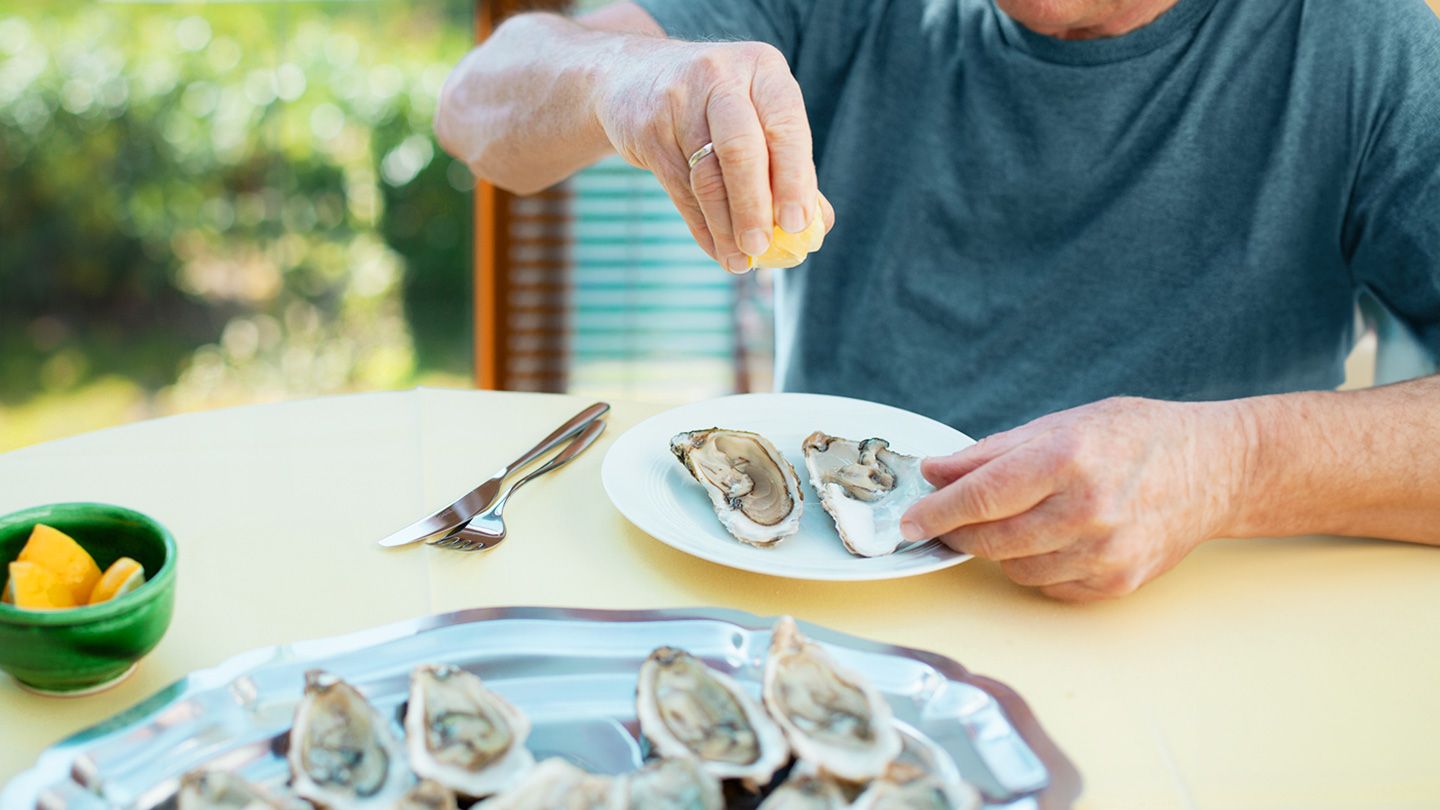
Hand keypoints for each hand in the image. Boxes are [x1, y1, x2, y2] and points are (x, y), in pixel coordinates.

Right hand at [596, 39, 833, 271]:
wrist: (633, 77)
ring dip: (726, 227)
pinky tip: (717, 249)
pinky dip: (702, 227)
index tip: (796, 224)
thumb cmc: (716, 106)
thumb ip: (790, 167)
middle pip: (742, 150)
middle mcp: (721, 77)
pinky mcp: (648, 129)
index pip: (785, 125)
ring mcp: (679, 101)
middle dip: (754, 207)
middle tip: (762, 248)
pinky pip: (680, 190)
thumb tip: (818, 226)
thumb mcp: (757, 117)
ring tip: (740, 261)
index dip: (794, 179)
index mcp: (763, 69)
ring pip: (707, 176)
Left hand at [901, 397, 1248, 600]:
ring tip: (1015, 520)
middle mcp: (1087, 509)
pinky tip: (1050, 539)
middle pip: (991, 538)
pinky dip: (1034, 567)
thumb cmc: (1133, 438)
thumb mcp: (1059, 425)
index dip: (937, 512)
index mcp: (1068, 459)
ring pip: (1014, 568)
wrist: (1213, 469)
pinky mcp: (1116, 582)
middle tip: (945, 521)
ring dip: (998, 549)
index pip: (981, 496)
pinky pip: (1047, 586)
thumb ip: (990, 453)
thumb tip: (934, 471)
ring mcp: (1104, 552)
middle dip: (958, 532)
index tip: (909, 520)